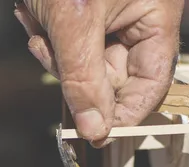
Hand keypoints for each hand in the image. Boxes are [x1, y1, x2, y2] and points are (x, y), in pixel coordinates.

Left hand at [15, 0, 183, 145]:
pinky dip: (46, 35)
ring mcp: (108, 18)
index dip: (124, 113)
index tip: (94, 132)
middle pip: (112, 77)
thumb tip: (94, 131)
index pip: (150, 85)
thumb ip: (84, 80)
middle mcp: (137, 20)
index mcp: (156, 17)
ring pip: (83, 64)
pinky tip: (32, 12)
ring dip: (54, 52)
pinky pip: (66, 45)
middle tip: (48, 50)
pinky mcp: (82, 15)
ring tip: (37, 20)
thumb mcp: (74, 20)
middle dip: (75, 72)